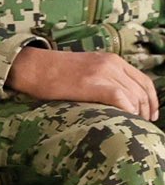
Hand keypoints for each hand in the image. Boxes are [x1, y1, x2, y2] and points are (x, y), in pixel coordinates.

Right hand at [8, 47, 159, 119]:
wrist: (31, 67)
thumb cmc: (54, 72)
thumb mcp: (87, 68)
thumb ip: (106, 77)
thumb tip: (124, 100)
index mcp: (111, 59)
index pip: (144, 81)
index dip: (152, 101)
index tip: (150, 115)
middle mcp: (110, 64)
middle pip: (142, 91)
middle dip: (146, 111)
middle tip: (140, 124)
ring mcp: (102, 73)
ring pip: (135, 97)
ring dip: (136, 115)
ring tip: (129, 125)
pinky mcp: (92, 84)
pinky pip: (122, 100)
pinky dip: (127, 112)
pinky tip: (121, 119)